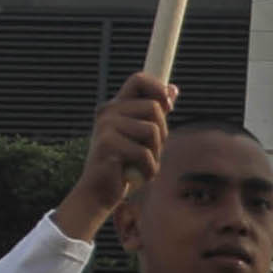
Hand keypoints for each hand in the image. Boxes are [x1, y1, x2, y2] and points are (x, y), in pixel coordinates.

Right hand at [61, 72, 176, 231]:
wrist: (99, 193)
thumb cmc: (124, 165)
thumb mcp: (142, 137)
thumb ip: (154, 114)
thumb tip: (173, 89)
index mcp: (115, 106)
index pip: (138, 79)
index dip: (158, 88)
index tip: (168, 106)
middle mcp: (108, 111)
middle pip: (154, 107)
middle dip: (162, 133)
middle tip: (148, 151)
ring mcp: (106, 126)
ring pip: (152, 130)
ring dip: (155, 154)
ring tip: (141, 165)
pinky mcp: (107, 144)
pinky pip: (144, 153)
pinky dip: (149, 169)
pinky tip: (137, 176)